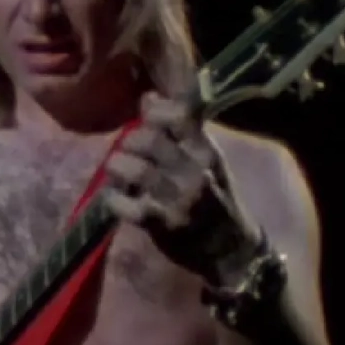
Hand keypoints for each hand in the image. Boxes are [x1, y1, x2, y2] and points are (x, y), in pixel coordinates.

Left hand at [103, 91, 261, 285]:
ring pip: (135, 168)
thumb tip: (148, 96)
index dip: (154, 112)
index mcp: (206, 151)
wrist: (231, 247)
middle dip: (130, 142)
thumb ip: (180, 130)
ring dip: (118, 167)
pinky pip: (125, 205)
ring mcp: (178, 199)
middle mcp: (194, 171)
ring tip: (118, 173)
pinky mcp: (162, 225)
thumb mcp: (208, 160)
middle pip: (148, 139)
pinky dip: (113, 200)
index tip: (146, 119)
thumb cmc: (216, 198)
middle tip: (127, 152)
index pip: (178, 115)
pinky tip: (116, 199)